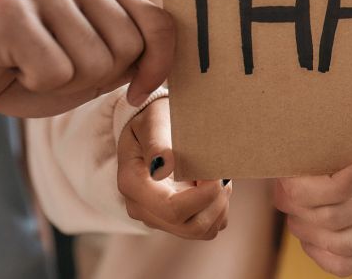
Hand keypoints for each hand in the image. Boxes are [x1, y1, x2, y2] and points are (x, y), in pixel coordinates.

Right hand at [0, 0, 173, 116]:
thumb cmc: (31, 70)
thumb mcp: (96, 67)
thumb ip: (136, 58)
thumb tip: (174, 68)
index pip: (160, 24)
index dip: (159, 66)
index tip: (137, 91)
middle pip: (128, 48)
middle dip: (97, 77)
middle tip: (58, 69)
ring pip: (93, 62)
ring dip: (63, 82)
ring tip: (32, 65)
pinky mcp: (11, 11)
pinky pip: (55, 70)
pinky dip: (35, 83)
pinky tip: (12, 66)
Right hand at [116, 97, 230, 239]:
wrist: (148, 130)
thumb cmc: (153, 121)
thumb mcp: (153, 121)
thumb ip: (157, 143)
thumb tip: (162, 167)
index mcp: (132, 184)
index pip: (172, 209)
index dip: (204, 195)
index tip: (215, 171)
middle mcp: (142, 208)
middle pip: (192, 226)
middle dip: (216, 200)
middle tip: (219, 172)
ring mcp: (159, 218)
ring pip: (203, 231)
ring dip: (219, 204)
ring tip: (215, 175)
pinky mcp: (176, 221)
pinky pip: (208, 228)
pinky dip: (218, 208)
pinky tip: (212, 185)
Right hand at [275, 163, 351, 276]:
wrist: (321, 171)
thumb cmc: (334, 155)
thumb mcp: (336, 149)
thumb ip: (346, 156)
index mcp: (289, 186)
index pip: (308, 194)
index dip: (347, 183)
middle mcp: (294, 216)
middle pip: (333, 220)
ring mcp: (306, 238)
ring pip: (344, 246)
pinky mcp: (321, 254)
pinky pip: (344, 266)